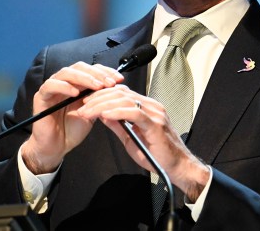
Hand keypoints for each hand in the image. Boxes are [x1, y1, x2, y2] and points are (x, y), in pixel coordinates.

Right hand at [21, 62, 123, 173]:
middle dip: (97, 73)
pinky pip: (50, 85)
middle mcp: (64, 82)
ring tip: (97, 86)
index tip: (119, 78)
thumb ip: (100, 98)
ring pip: (66, 72)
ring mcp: (52, 88)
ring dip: (84, 78)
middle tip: (110, 83)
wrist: (57, 147)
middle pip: (79, 67)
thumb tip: (117, 86)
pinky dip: (64, 86)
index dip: (105, 71)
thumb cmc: (72, 130)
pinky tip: (76, 93)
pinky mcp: (41, 96)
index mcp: (77, 84)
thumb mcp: (92, 112)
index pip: (90, 69)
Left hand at [76, 86, 210, 200]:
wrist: (177, 167)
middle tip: (82, 107)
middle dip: (97, 98)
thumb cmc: (158, 155)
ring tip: (88, 112)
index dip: (101, 95)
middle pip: (120, 93)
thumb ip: (118, 125)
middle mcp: (151, 106)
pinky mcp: (156, 124)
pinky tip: (104, 115)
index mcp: (146, 107)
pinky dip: (117, 112)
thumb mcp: (131, 138)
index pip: (120, 93)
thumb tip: (102, 114)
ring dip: (102, 105)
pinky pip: (134, 113)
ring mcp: (154, 113)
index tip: (85, 103)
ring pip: (125, 100)